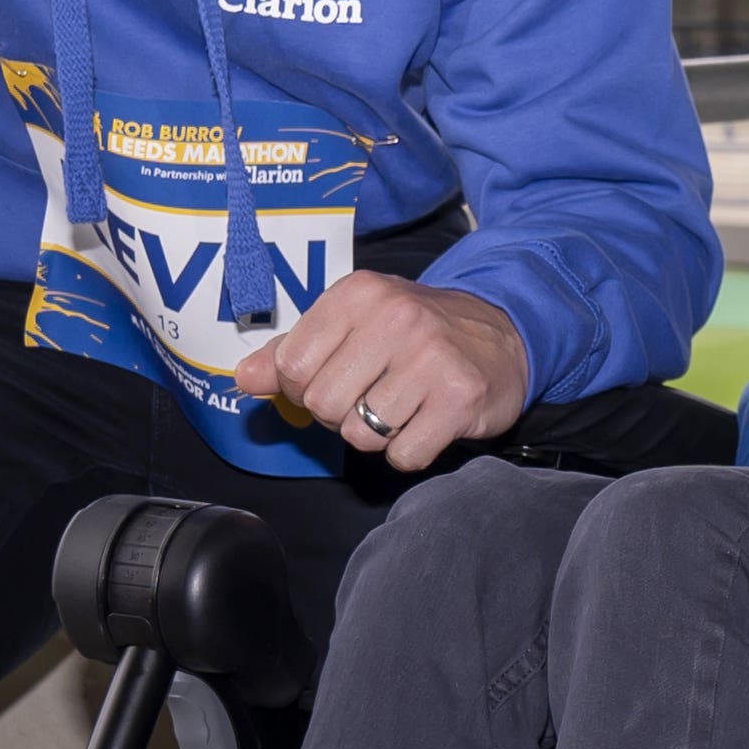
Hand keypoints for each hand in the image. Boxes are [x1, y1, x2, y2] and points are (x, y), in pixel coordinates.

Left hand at [230, 271, 529, 472]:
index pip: (291, 367)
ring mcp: (431, 357)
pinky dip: (411, 450)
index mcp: (359, 294)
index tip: (336, 378)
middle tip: (375, 394)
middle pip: (322, 405)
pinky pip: (403, 455)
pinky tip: (427, 421)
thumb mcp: (354, 324)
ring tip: (403, 406)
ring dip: (378, 435)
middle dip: (341, 414)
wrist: (505, 336)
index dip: (303, 387)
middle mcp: (395, 317)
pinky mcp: (460, 397)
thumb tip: (243, 378)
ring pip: (361, 436)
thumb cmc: (418, 334)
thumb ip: (294, 350)